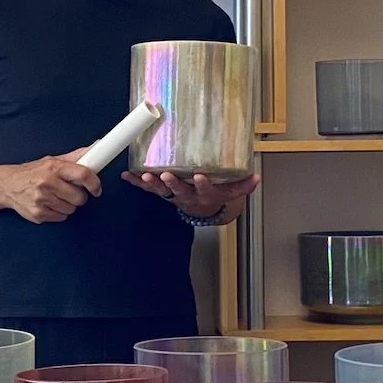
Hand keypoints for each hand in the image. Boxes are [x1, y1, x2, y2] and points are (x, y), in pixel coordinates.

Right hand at [0, 147, 101, 223]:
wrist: (6, 185)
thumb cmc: (31, 173)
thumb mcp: (51, 161)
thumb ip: (75, 157)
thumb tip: (95, 147)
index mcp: (53, 167)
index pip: (83, 175)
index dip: (94, 183)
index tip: (96, 188)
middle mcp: (47, 183)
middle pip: (79, 197)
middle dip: (77, 196)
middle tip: (68, 190)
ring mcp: (41, 200)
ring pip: (71, 209)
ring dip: (67, 205)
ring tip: (55, 196)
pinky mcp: (38, 214)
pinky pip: (61, 218)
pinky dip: (58, 212)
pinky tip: (48, 203)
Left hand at [121, 171, 260, 216]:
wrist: (203, 208)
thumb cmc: (216, 193)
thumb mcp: (232, 191)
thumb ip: (243, 185)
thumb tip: (256, 177)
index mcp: (204, 193)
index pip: (205, 189)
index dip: (202, 184)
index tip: (199, 176)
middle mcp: (187, 195)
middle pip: (179, 190)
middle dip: (172, 183)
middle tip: (166, 175)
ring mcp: (173, 195)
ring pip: (161, 191)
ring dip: (151, 184)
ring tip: (144, 176)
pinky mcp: (162, 192)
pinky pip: (147, 189)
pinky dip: (136, 182)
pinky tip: (127, 175)